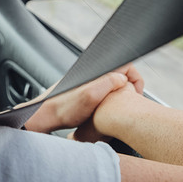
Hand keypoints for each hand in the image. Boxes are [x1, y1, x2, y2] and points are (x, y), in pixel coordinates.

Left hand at [23, 63, 143, 133]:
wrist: (45, 116)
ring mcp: (89, 81)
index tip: (137, 93)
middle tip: (131, 103)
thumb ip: (108, 83)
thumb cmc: (64, 108)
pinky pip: (105, 92)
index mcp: (96, 70)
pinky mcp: (85, 91)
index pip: (126, 64)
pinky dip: (110, 100)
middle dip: (129, 88)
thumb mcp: (90, 96)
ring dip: (120, 95)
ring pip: (113, 84)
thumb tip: (123, 78)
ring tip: (119, 109)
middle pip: (121, 74)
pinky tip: (106, 112)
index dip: (136, 78)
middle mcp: (93, 72)